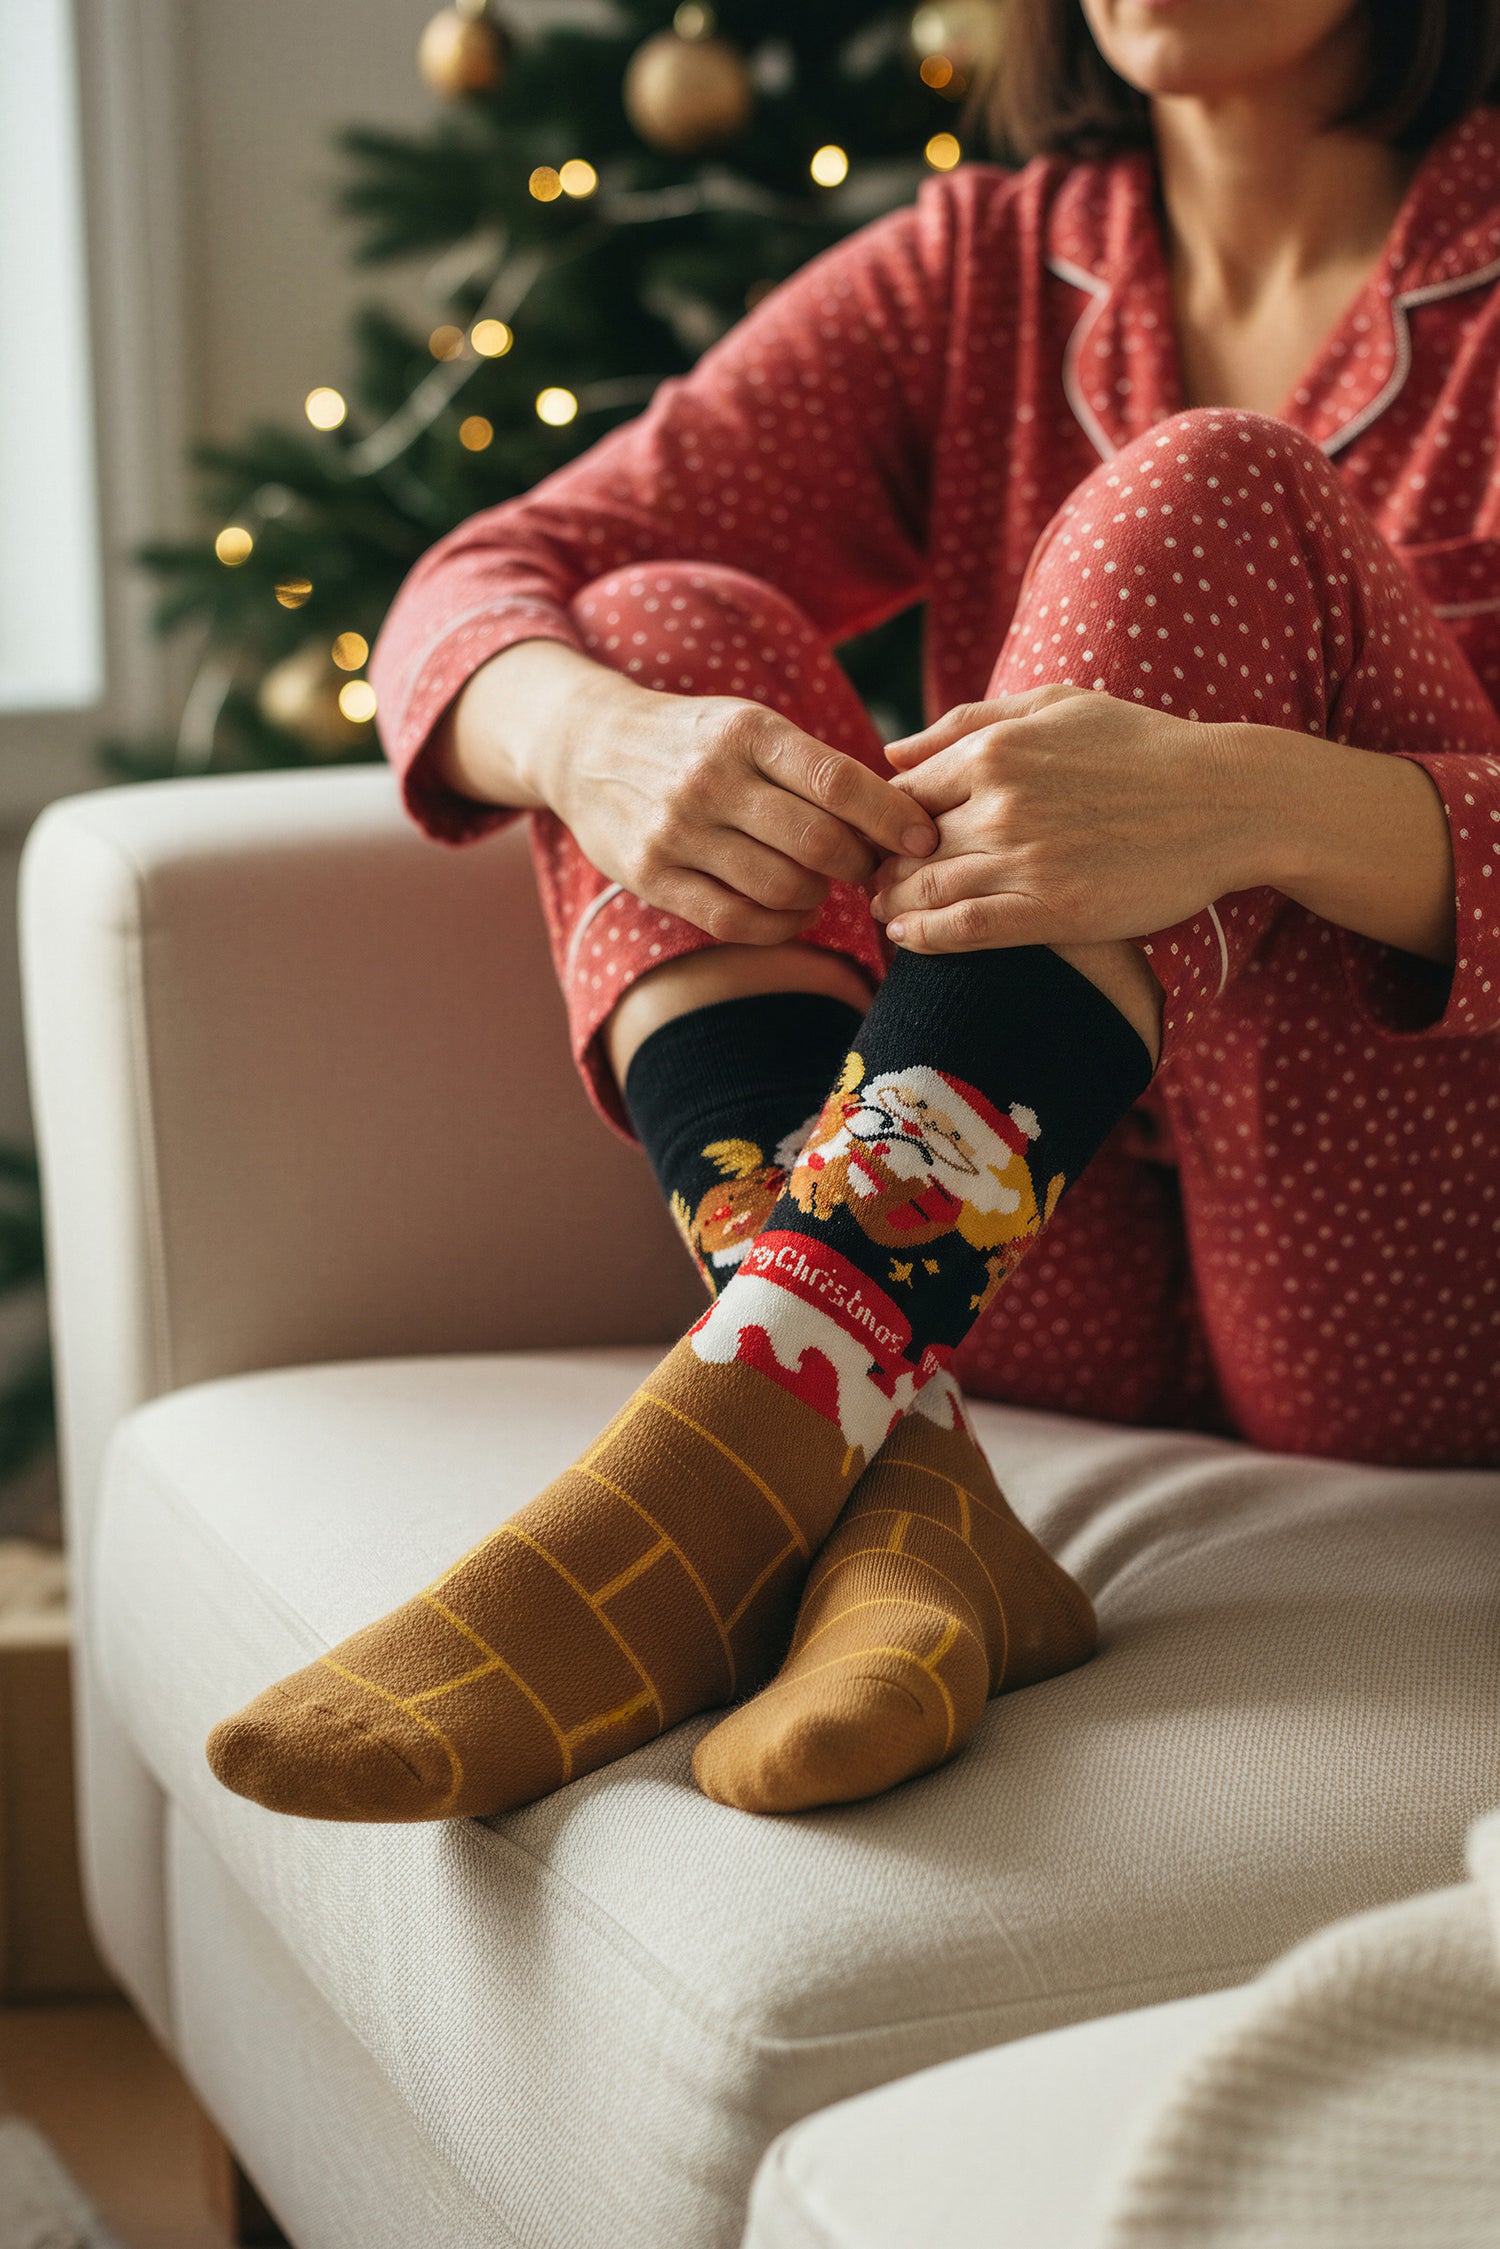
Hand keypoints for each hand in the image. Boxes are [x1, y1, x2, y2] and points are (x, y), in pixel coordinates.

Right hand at [546, 684, 936, 945]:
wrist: (587, 748)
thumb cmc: (693, 742)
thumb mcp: (747, 727)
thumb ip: (813, 767)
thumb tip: (900, 815)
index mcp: (747, 731)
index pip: (838, 781)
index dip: (890, 817)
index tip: (922, 837)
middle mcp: (710, 778)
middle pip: (818, 843)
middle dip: (860, 864)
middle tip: (867, 866)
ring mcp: (677, 831)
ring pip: (783, 888)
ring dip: (819, 896)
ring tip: (820, 884)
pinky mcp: (653, 877)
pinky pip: (738, 921)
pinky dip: (780, 925)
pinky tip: (789, 909)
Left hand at [871, 686, 1262, 951]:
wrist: (1226, 801)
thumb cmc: (1142, 747)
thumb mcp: (1057, 704)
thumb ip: (970, 721)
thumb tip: (893, 752)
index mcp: (995, 750)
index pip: (904, 792)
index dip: (884, 821)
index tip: (884, 839)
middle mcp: (1000, 804)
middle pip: (906, 847)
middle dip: (882, 868)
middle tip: (875, 883)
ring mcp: (1024, 860)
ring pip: (927, 890)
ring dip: (895, 905)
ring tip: (888, 912)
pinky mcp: (1051, 911)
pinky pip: (964, 929)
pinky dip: (924, 937)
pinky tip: (908, 938)